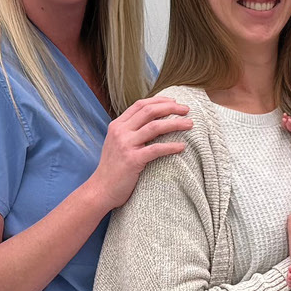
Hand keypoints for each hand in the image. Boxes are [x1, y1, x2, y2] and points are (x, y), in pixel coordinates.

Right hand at [77, 100, 195, 201]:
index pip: (140, 105)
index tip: (174, 102)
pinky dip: (171, 146)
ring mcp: (125, 145)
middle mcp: (120, 132)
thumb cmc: (113, 169)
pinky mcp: (132, 160)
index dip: (159, 101)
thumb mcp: (117, 144)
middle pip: (149, 111)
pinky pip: (156, 149)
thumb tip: (152, 123)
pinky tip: (182, 147)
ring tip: (190, 124)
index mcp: (117, 125)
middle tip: (186, 110)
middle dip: (170, 108)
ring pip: (155, 127)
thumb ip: (130, 132)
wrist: (101, 190)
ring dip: (175, 123)